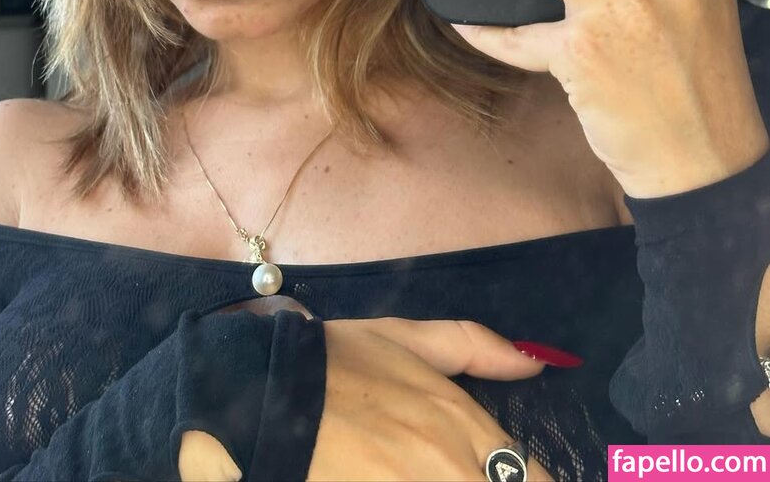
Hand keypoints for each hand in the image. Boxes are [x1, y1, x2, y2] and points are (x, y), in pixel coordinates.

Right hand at [178, 316, 556, 480]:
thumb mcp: (407, 338)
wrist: (269, 390)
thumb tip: (537, 361)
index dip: (534, 481)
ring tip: (434, 473)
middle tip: (472, 470)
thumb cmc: (339, 362)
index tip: (516, 476)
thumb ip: (475, 346)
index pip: (534, 477)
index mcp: (462, 424)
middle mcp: (451, 469)